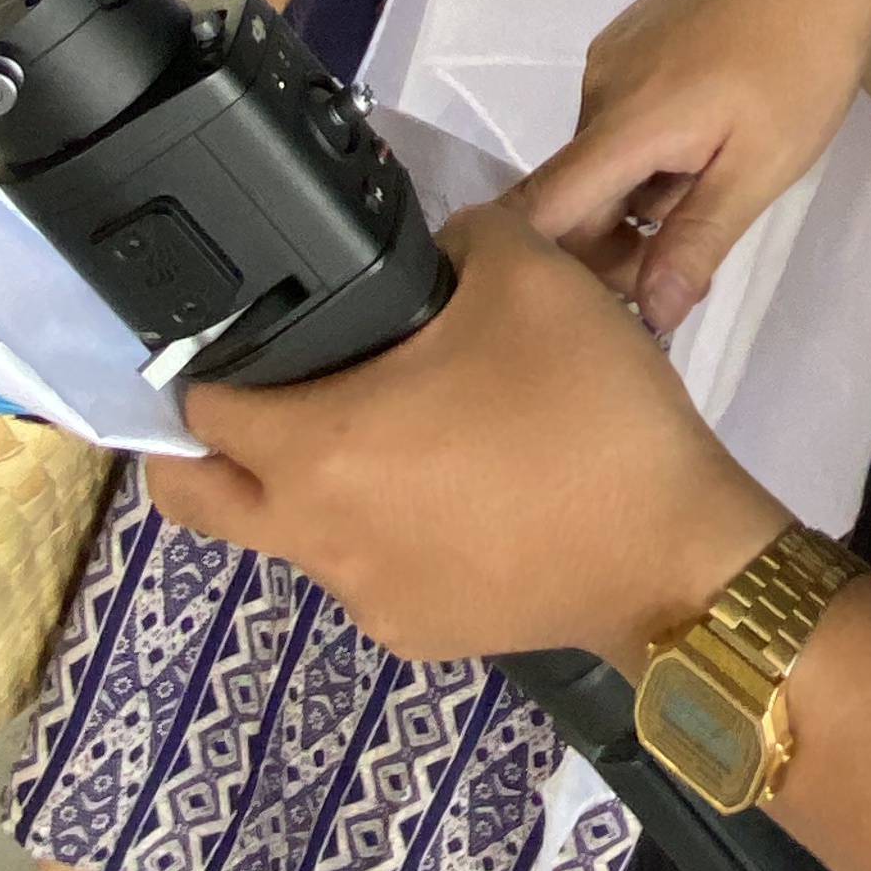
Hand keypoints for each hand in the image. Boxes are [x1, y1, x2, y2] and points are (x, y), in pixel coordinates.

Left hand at [149, 200, 783, 665]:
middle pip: (195, 500)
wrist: (675, 554)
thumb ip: (459, 236)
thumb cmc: (586, 413)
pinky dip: (390, 536)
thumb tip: (437, 252)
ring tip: (409, 433)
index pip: (198, 411)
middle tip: (259, 396)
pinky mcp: (420, 634)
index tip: (240, 338)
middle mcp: (318, 537)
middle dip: (199, 448)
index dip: (203, 366)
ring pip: (292, 537)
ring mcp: (366, 598)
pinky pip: (370, 575)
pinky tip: (466, 495)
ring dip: (314, 487)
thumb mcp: (528, 272)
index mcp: (318, 448)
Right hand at [517, 0, 870, 328]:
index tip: (586, 307)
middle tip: (689, 265)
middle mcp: (598, 85)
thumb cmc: (804, 64)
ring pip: (602, 158)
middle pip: (574, 193)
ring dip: (641, 193)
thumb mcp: (762, 167)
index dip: (541, 266)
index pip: (540, 209)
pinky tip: (708, 138)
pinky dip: (648, 149)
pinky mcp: (628, 35)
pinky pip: (618, 117)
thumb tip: (649, 317)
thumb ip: (698, 239)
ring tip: (715, 183)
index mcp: (625, 122)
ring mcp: (610, 55)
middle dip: (618, 243)